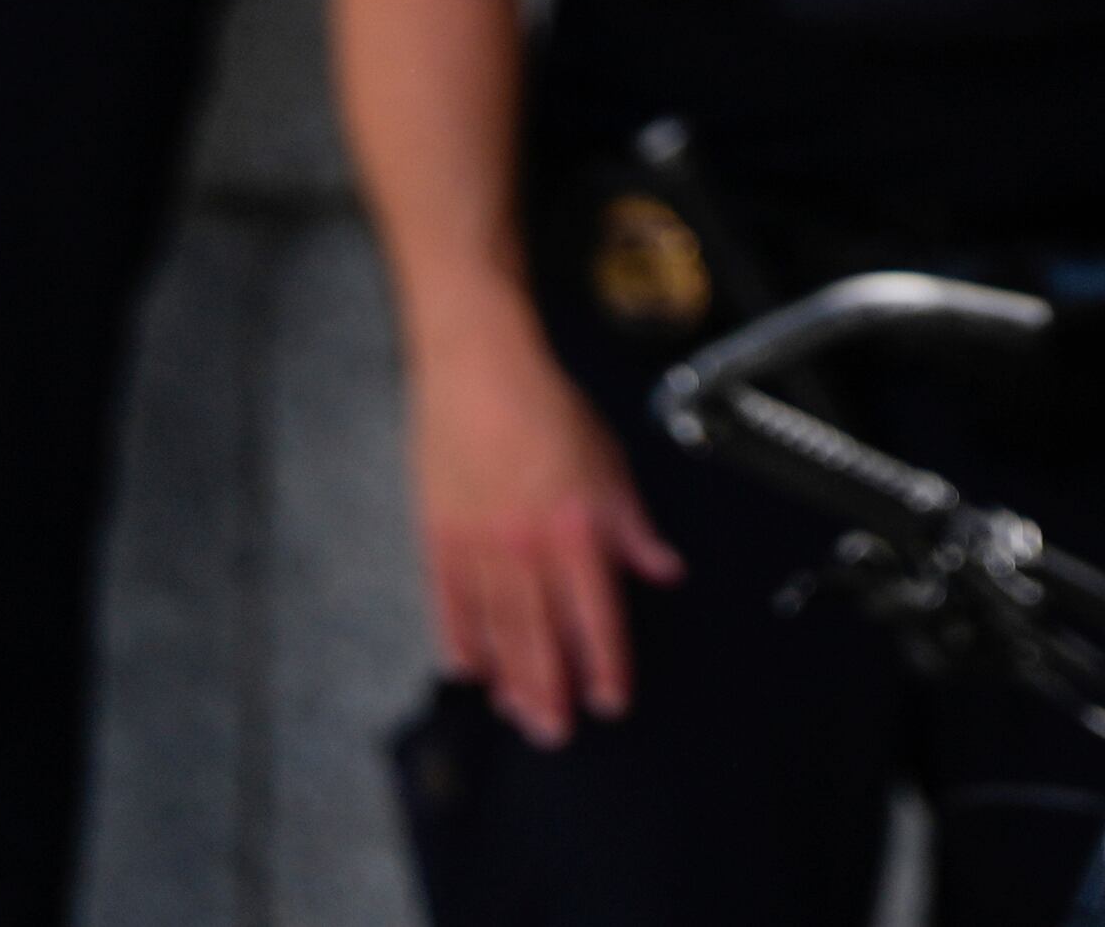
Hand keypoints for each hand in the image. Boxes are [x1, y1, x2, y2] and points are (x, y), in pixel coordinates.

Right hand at [408, 325, 684, 745]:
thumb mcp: (610, 463)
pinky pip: (449, 605)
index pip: (596, 615)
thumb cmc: (548, 409)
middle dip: (552, 690)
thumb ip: (634, 527)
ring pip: (495, 630)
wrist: (480, 371)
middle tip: (558, 732)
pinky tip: (469, 669)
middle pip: (540, 637)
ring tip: (519, 713)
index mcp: (576, 528)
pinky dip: (459, 640)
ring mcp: (478, 546)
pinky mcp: (439, 538)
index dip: (605, 664)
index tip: (612, 701)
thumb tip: (665, 570)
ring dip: (509, 678)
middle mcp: (527, 547)